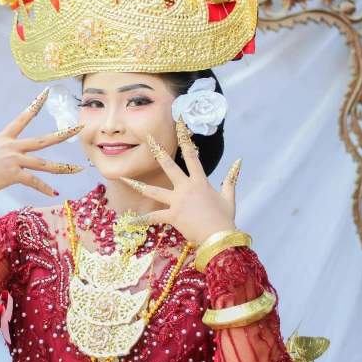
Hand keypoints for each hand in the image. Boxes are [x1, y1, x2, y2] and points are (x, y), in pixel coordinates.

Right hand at [0, 87, 84, 202]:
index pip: (23, 117)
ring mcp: (14, 160)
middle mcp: (12, 147)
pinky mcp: (14, 175)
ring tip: (79, 169)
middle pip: (43, 140)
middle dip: (63, 134)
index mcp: (5, 138)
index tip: (46, 92)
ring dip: (63, 167)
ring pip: (44, 164)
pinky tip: (55, 193)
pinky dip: (45, 188)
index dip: (35, 104)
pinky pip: (34, 182)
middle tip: (79, 127)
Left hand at [120, 117, 240, 246]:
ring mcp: (177, 201)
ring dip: (137, 184)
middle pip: (169, 165)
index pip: (191, 155)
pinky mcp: (172, 216)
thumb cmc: (225, 219)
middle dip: (158, 150)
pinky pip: (153, 217)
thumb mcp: (229, 198)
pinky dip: (142, 220)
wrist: (220, 238)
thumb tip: (238, 161)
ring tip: (123, 178)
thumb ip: (231, 179)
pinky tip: (130, 221)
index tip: (179, 123)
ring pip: (153, 190)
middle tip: (148, 137)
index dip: (185, 138)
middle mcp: (186, 188)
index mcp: (200, 182)